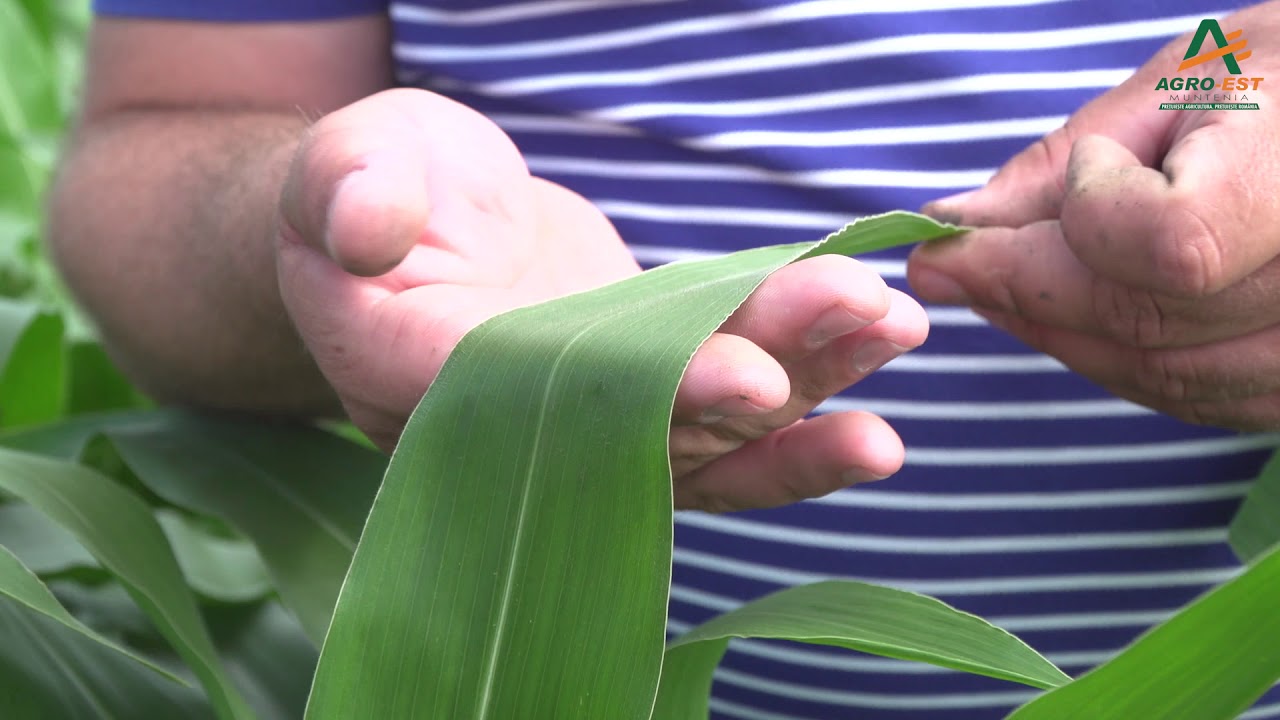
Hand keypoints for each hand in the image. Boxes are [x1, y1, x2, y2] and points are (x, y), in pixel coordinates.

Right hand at [275, 89, 926, 511]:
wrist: (414, 221)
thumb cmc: (369, 187)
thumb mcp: (343, 166)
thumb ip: (345, 191)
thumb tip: (364, 223)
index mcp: (431, 382)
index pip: (548, 407)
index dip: (650, 400)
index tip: (746, 381)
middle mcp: (525, 425)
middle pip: (659, 427)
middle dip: (766, 382)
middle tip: (866, 325)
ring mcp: (595, 413)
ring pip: (712, 427)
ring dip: (814, 383)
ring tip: (898, 327)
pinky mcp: (648, 383)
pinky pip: (729, 397)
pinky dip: (808, 379)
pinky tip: (881, 339)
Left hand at [907, 3, 1279, 430]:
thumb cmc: (1274, 84)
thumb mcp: (1176, 88)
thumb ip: (1064, 164)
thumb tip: (949, 226)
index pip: (1172, 242)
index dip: (1101, 212)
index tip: (1089, 166)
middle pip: (1148, 321)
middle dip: (1027, 293)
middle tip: (948, 266)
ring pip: (1163, 375)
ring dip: (1061, 336)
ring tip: (1003, 286)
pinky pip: (1198, 398)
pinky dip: (1120, 363)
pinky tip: (1075, 320)